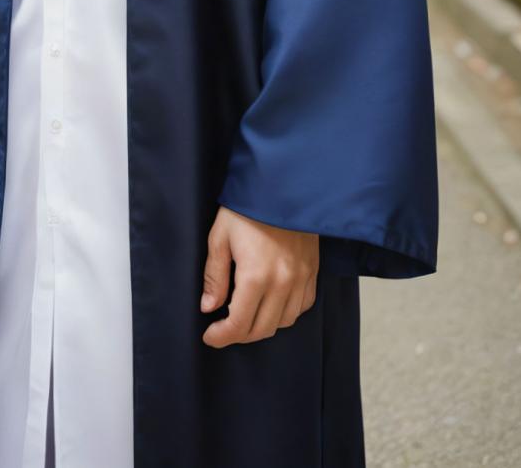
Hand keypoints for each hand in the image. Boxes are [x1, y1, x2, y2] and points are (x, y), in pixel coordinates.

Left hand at [200, 206, 318, 345]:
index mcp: (255, 276)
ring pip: (283, 322)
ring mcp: (301, 278)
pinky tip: (272, 304)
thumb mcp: (220, 237)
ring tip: (246, 317)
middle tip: (223, 329)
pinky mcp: (312, 271)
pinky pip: (302, 306)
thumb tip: (208, 307)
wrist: (281, 183)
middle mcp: (282, 283)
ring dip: (262, 326)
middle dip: (239, 335)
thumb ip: (214, 276)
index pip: (238, 324)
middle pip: (261, 329)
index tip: (209, 336)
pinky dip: (286, 313)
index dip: (221, 336)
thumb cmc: (246, 208)